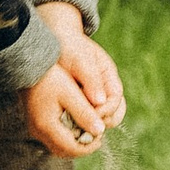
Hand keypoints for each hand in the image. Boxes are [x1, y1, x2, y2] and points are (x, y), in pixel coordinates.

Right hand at [25, 67, 100, 157]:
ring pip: (58, 146)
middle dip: (82, 146)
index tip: (101, 135)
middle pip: (64, 151)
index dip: (89, 146)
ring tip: (88, 128)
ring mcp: (36, 128)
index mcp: (47, 126)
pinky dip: (67, 135)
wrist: (28, 68)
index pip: (72, 149)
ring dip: (74, 142)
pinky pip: (53, 137)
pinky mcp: (36, 123)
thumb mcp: (71, 93)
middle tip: (96, 134)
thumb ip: (85, 113)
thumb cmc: (50, 77)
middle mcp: (39, 131)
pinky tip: (76, 123)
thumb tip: (100, 130)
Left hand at [38, 2, 125, 129]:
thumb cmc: (68, 47)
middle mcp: (104, 89)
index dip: (105, 111)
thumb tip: (100, 102)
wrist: (54, 40)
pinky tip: (65, 125)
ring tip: (73, 128)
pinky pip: (83, 118)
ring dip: (89, 125)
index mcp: (109, 77)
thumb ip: (91, 79)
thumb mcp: (80, 60)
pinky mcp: (78, 102)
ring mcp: (92, 97)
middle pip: (114, 113)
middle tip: (83, 126)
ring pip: (100, 119)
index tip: (90, 115)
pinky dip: (77, 124)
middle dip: (101, 122)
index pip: (116, 100)